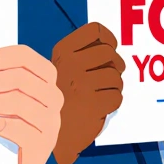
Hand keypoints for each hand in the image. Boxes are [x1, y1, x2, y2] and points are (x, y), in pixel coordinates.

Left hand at [0, 45, 63, 163]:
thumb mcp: (1, 96)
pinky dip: (7, 126)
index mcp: (42, 81)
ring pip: (25, 105)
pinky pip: (27, 133)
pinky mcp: (43, 147)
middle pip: (26, 80)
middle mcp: (51, 100)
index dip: (6, 56)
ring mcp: (50, 124)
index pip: (29, 59)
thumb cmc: (2, 120)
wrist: (9, 162)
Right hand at [50, 23, 124, 163]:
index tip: (109, 49)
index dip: (108, 39)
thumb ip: (82, 55)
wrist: (46, 133)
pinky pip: (117, 97)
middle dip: (116, 65)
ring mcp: (81, 84)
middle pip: (110, 53)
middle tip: (108, 76)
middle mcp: (71, 64)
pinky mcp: (93, 104)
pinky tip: (99, 106)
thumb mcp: (60, 69)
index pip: (95, 30)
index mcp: (62, 52)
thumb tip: (110, 44)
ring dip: (113, 87)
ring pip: (116, 77)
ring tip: (100, 94)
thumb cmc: (58, 98)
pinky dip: (112, 103)